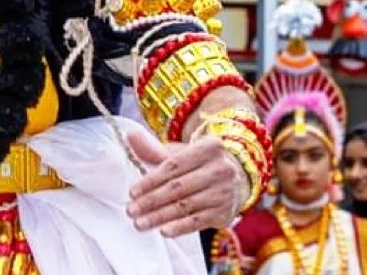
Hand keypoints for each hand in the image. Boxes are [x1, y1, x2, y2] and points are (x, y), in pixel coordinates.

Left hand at [125, 126, 247, 237]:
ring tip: (140, 223)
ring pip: (186, 206)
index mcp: (209, 147)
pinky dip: (179, 227)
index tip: (132, 192)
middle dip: (151, 201)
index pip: (174, 165)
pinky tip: (163, 231)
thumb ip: (155, 149)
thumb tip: (130, 136)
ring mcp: (224, 193)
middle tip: (131, 211)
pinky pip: (198, 222)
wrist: (237, 179)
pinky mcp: (225, 213)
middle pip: (178, 188)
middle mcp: (220, 169)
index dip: (151, 179)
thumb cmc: (200, 164)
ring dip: (160, 217)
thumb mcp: (182, 152)